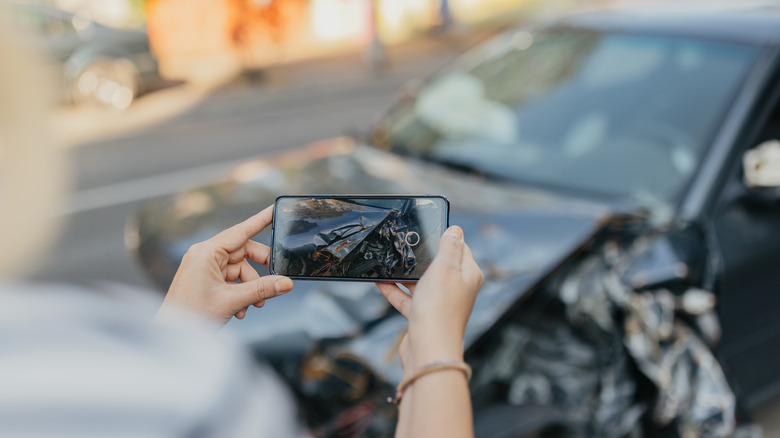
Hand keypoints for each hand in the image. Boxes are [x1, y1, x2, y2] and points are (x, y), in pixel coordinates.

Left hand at [157, 205, 292, 325]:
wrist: (172, 336)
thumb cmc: (191, 315)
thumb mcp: (232, 301)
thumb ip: (262, 289)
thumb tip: (286, 283)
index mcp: (206, 252)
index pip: (240, 231)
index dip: (260, 220)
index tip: (274, 209)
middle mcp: (204, 255)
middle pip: (243, 252)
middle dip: (259, 270)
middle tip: (275, 282)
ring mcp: (204, 267)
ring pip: (239, 269)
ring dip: (250, 287)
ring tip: (253, 305)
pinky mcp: (205, 279)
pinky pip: (231, 279)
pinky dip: (240, 292)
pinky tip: (241, 309)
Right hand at [377, 226, 482, 367]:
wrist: (428, 348)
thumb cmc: (440, 308)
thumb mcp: (444, 268)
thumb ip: (449, 247)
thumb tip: (456, 230)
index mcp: (468, 275)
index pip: (460, 249)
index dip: (445, 238)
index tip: (428, 228)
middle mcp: (457, 289)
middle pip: (439, 265)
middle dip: (422, 256)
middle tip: (405, 243)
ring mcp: (439, 303)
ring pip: (421, 282)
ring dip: (405, 273)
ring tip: (388, 261)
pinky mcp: (424, 316)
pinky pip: (408, 299)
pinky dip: (395, 291)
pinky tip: (380, 282)